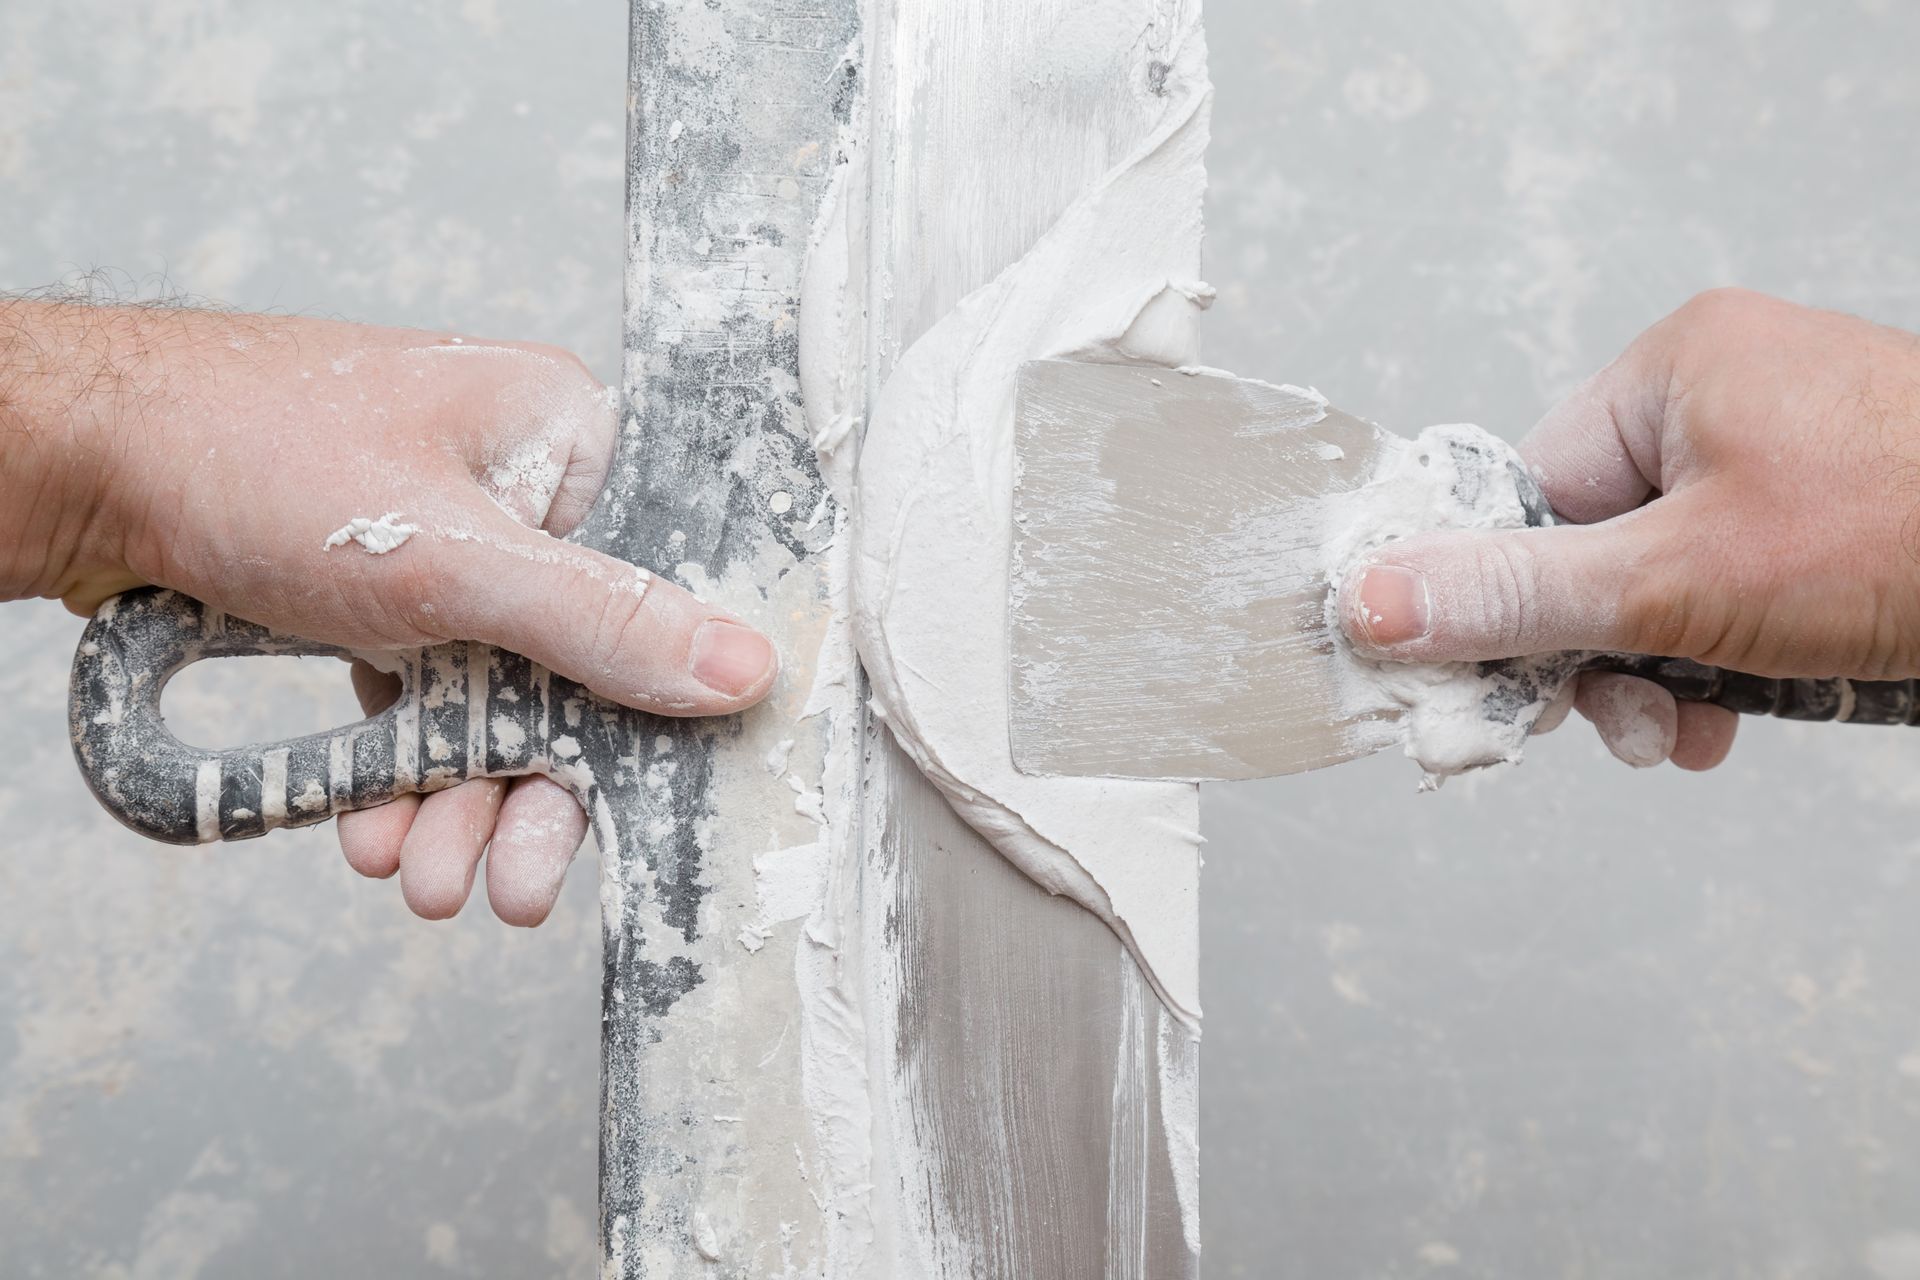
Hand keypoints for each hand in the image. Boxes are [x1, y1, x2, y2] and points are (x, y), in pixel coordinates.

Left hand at [2, 300, 777, 921]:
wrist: (76, 462)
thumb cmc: (254, 456)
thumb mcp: (453, 560)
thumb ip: (603, 624)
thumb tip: (747, 670)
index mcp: (566, 441)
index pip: (659, 587)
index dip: (657, 706)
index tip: (642, 804)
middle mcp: (521, 490)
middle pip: (574, 666)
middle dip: (529, 789)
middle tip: (512, 885)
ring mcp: (450, 543)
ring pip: (494, 697)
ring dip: (458, 798)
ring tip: (423, 878)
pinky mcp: (385, 594)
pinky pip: (425, 697)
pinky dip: (403, 769)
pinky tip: (377, 832)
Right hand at [1338, 288, 1919, 770]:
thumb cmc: (1910, 530)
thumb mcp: (1680, 582)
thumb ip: (1518, 596)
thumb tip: (1371, 601)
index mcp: (1670, 372)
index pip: (1525, 494)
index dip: (1506, 597)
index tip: (1499, 680)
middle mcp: (1719, 400)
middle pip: (1589, 548)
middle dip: (1603, 652)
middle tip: (1632, 719)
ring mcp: (1782, 459)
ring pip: (1660, 587)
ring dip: (1666, 673)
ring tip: (1703, 726)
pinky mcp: (1828, 518)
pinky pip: (1729, 595)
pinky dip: (1728, 663)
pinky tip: (1748, 709)